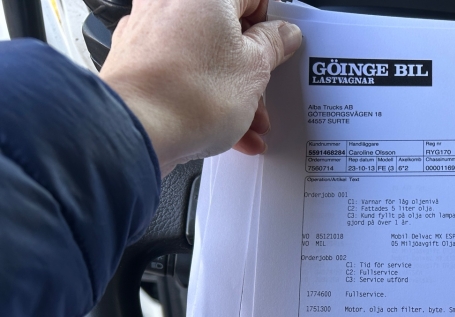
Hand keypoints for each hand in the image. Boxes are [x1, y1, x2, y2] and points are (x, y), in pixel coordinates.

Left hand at [100, 0, 301, 175]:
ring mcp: (148, 27)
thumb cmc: (188, 94)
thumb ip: (273, 45)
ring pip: (203, 54)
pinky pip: (180, 70)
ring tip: (247, 122)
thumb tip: (282, 34)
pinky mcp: (135, 57)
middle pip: (225, 29)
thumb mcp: (255, 69)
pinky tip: (221, 127)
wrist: (138, 128)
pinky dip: (202, 94)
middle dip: (250, 66)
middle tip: (263, 91)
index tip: (277, 52)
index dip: (271, 28)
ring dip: (231, 88)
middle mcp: (171, 0)